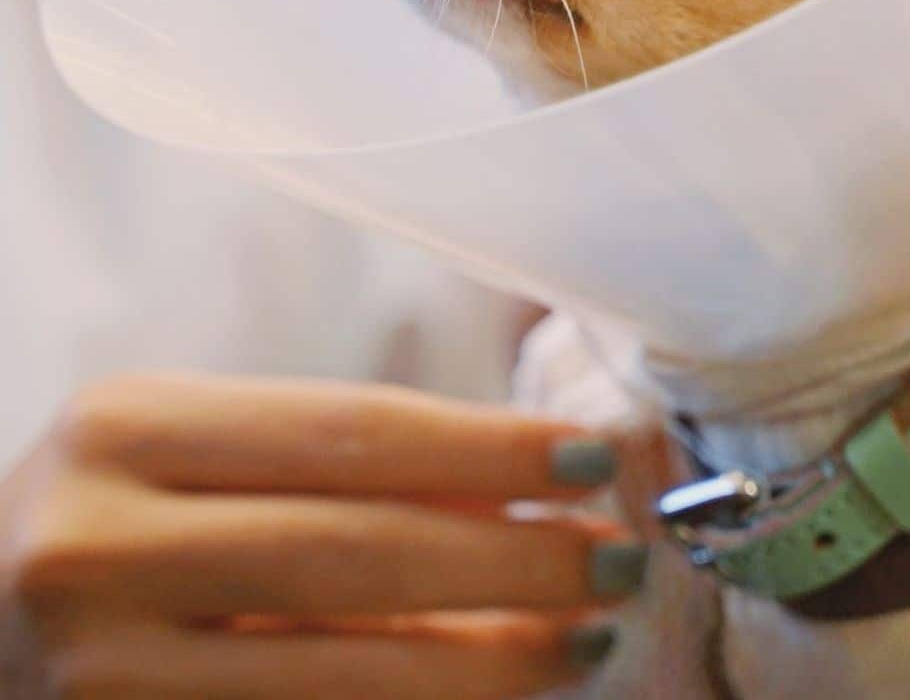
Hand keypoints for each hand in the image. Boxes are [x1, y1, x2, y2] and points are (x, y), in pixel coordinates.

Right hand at [0, 374, 643, 697]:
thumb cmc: (118, 515)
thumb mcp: (197, 454)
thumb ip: (333, 465)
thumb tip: (522, 489)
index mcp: (127, 428)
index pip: (350, 432)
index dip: (486, 451)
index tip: (591, 460)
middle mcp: (97, 547)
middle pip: (358, 552)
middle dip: (514, 561)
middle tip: (619, 560)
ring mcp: (96, 679)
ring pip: (342, 678)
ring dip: (489, 665)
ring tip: (586, 640)